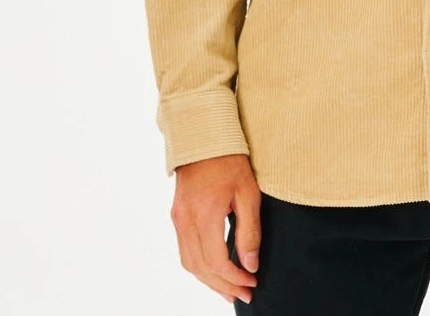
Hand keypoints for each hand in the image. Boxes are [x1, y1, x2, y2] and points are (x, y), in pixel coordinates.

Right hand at [170, 153, 261, 303]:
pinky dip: (199, 266)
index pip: (216, 262)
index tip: (252, 282)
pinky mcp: (177, 215)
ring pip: (189, 263)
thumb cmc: (230, 159)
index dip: (235, 278)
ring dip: (209, 281)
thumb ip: (249, 231)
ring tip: (229, 290)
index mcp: (205, 215)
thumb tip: (251, 264)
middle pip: (201, 268)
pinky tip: (213, 270)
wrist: (203, 135)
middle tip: (244, 294)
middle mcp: (186, 221)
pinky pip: (184, 250)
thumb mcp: (248, 192)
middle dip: (223, 286)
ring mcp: (178, 219)